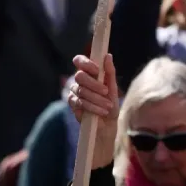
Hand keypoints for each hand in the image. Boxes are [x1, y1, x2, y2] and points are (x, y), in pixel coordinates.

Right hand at [67, 54, 118, 169]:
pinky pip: (79, 102)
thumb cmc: (110, 107)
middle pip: (79, 76)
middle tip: (106, 91)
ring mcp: (74, 94)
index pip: (79, 61)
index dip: (86, 63)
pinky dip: (92, 106)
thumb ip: (109, 73)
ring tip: (108, 106)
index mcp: (89, 75)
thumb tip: (107, 56)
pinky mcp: (72, 106)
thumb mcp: (113, 90)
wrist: (107, 129)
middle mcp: (79, 82)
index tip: (97, 70)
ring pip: (80, 89)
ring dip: (96, 98)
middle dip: (94, 84)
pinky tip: (101, 111)